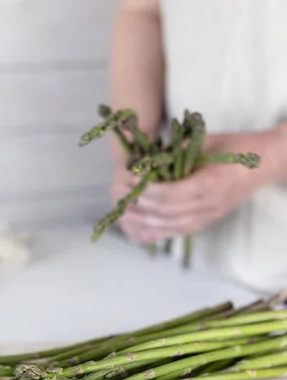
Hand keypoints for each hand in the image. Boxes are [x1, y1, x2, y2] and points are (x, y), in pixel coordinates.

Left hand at [112, 128, 285, 243]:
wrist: (267, 162)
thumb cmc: (237, 147)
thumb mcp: (206, 142)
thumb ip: (178, 151)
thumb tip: (149, 159)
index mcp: (208, 184)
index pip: (168, 196)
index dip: (145, 191)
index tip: (128, 181)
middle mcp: (207, 206)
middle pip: (165, 214)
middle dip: (138, 208)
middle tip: (118, 200)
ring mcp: (208, 217)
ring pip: (170, 227)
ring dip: (144, 223)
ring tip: (124, 215)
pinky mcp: (207, 221)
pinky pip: (179, 232)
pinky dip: (158, 232)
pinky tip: (142, 229)